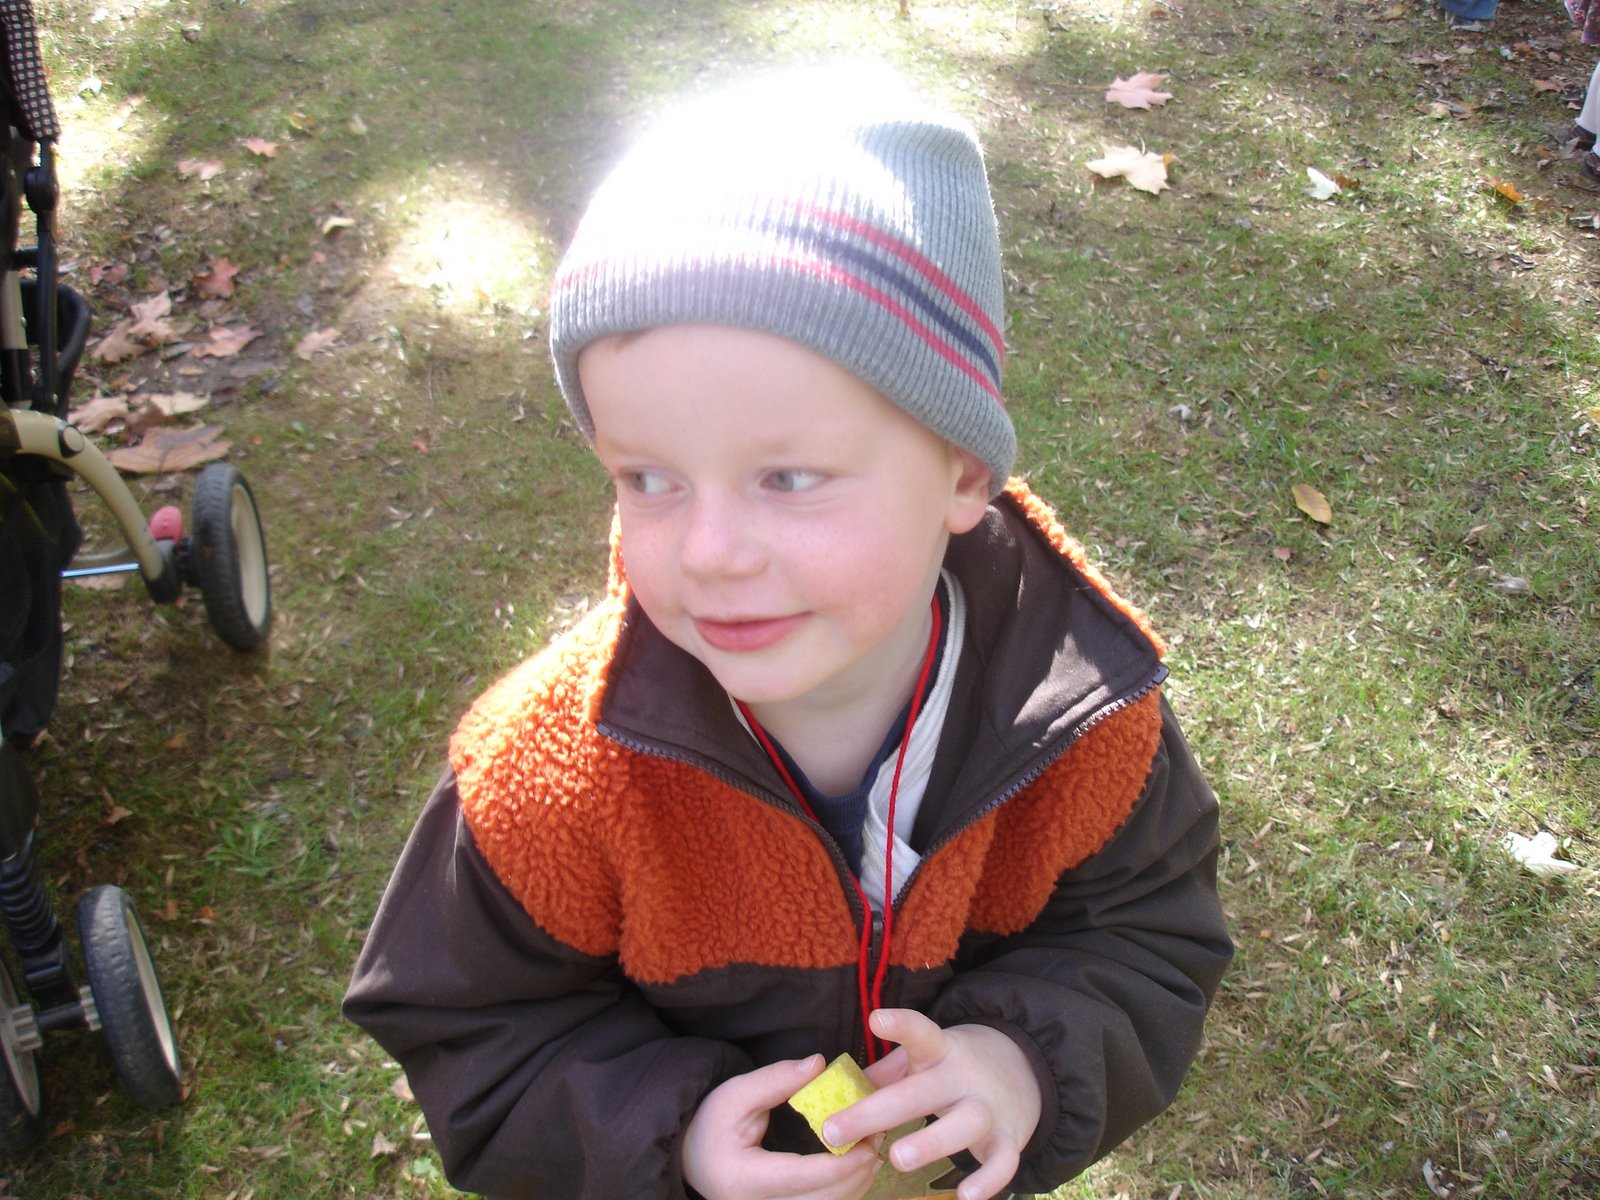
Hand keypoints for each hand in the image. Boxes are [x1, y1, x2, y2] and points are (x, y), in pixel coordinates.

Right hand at [682, 1055, 882, 1199]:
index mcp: (744, 1179)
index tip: (869, 1137)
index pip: (802, 1177)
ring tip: (874, 1143)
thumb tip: (819, 1064)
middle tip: (879, 1134)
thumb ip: (776, 1079)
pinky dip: (847, 1188)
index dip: (841, 1162)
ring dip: (858, 1180)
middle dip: (858, 1171)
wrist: (694, 1159)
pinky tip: (859, 1161)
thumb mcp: (735, 1094)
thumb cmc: (712, 1124)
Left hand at [821, 1010, 1041, 1199]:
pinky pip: (1002, 1162)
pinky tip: (965, 1197)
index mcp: (941, 1051)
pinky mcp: (1009, 1138)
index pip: (921, 1032)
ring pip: (964, 1124)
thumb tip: (838, 1091)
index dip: (901, 1025)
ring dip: (931, 1142)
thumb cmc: (955, 1066)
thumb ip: (885, 1074)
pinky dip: (988, 1181)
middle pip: (922, 1092)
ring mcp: (988, 1108)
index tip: (875, 1020)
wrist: (1026, 1069)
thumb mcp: (925, 1057)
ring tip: (897, 1158)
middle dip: (877, 1111)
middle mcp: (964, 1077)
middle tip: (834, 1130)